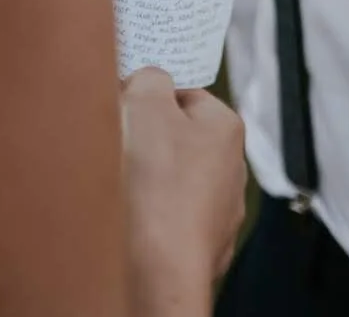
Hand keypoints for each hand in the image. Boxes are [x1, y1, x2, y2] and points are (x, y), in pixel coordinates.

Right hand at [121, 68, 246, 316]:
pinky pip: (165, 220)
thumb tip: (148, 81)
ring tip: (122, 187)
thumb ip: (149, 78)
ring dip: (145, 181)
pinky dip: (147, 217)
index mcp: (225, 127)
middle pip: (177, 138)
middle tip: (117, 146)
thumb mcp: (145, 103)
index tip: (123, 109)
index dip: (148, 97)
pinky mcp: (197, 247)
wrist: (158, 269)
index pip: (184, 94)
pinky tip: (131, 220)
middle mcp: (231, 169)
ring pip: (171, 182)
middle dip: (146, 140)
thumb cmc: (156, 184)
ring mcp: (217, 213)